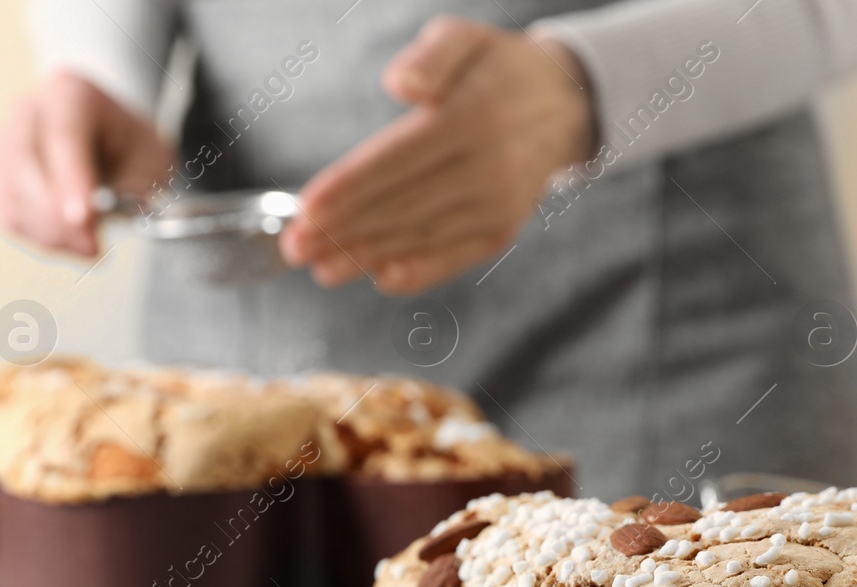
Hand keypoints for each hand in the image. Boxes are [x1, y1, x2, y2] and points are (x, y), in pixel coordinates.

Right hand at [0, 71, 171, 256]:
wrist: (109, 141)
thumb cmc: (131, 149)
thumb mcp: (152, 162)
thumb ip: (128, 187)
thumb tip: (89, 220)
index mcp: (71, 94)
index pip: (64, 135)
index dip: (71, 179)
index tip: (83, 218)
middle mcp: (28, 111)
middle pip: (25, 164)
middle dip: (58, 217)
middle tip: (93, 248)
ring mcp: (2, 142)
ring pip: (11, 195)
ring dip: (51, 233)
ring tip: (88, 242)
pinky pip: (7, 214)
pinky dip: (39, 236)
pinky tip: (67, 238)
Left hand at [280, 17, 593, 293]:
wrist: (561, 105)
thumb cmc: (495, 69)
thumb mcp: (465, 38)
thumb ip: (432, 57)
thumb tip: (399, 85)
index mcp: (472, 118)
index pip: (398, 160)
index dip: (350, 188)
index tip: (307, 209)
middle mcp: (488, 169)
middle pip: (402, 206)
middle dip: (344, 230)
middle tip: (295, 247)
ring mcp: (497, 205)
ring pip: (421, 235)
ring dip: (367, 256)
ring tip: (321, 268)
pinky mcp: (502, 230)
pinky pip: (453, 257)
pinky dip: (416, 272)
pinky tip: (378, 278)